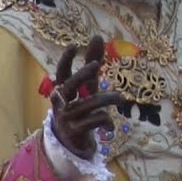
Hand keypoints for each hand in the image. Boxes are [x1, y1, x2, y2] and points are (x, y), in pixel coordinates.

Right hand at [49, 36, 126, 158]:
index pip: (61, 73)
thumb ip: (91, 64)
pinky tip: (110, 126)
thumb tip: (96, 36)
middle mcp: (61, 103)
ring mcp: (66, 118)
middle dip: (82, 74)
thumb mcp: (87, 87)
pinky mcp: (75, 131)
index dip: (66, 60)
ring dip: (108, 99)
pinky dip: (106, 121)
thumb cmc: (81, 109)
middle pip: (70, 85)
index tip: (73, 46)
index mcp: (62, 91)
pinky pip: (95, 120)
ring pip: (90, 104)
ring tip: (120, 98)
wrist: (73, 144)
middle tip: (96, 65)